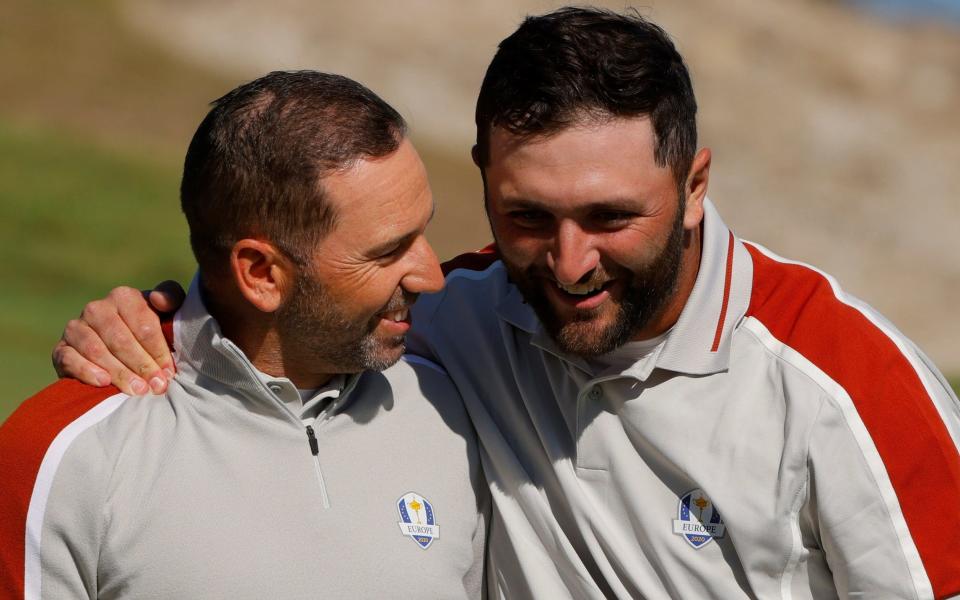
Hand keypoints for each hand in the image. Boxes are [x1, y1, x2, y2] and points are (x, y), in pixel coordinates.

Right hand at [52, 281, 186, 395]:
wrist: (119, 352)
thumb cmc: (150, 332)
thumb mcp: (166, 312)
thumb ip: (171, 297)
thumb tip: (158, 298)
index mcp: (123, 297)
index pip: (143, 324)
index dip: (158, 350)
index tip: (169, 371)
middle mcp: (97, 309)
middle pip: (120, 339)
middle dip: (141, 365)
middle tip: (156, 386)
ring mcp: (76, 328)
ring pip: (97, 350)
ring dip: (119, 372)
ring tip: (137, 390)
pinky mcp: (61, 349)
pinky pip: (70, 359)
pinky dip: (87, 371)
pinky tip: (104, 383)